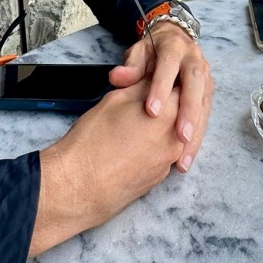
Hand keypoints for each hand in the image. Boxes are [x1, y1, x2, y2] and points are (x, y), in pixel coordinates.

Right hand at [29, 78, 183, 255]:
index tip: (161, 76)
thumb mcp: (116, 100)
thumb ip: (143, 87)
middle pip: (182, 113)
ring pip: (174, 135)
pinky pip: (164, 154)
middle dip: (170, 102)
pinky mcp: (159, 178)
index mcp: (169, 113)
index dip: (170, 79)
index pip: (181, 87)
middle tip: (150, 98)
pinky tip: (137, 142)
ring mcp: (169, 162)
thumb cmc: (93, 140)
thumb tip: (153, 81)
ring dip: (164, 125)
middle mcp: (176, 139)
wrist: (79, 186)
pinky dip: (156, 145)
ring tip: (139, 121)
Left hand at [110, 22, 212, 172]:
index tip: (152, 111)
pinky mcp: (208, 94)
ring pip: (204, 104)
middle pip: (195, 85)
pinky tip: (186, 158)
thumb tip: (118, 77)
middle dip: (189, 112)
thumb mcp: (139, 52)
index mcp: (175, 47)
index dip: (161, 87)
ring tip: (183, 158)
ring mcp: (205, 77)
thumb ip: (130, 66)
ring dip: (196, 132)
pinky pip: (205, 117)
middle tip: (180, 136)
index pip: (169, 65)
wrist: (174, 40)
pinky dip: (196, 139)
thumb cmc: (152, 52)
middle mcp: (194, 61)